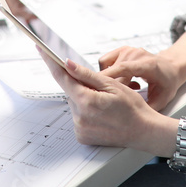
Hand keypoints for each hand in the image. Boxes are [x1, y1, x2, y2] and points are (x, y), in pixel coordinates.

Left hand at [39, 51, 175, 155]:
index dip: (50, 61)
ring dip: (84, 99)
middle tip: (101, 89)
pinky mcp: (82, 136)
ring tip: (106, 105)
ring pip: (75, 104)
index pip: (62, 77)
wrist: (144, 131)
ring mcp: (80, 129)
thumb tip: (68, 64)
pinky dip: (86, 112)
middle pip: (70, 91)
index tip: (41, 49)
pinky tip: (102, 114)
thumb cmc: (133, 108)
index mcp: (86, 101)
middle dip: (80, 85)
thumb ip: (87, 75)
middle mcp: (79, 117)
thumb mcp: (112, 85)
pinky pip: (79, 117)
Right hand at [98, 46, 185, 110]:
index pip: (123, 69)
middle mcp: (135, 54)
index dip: (109, 78)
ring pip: (106, 66)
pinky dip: (108, 72)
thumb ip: (148, 108)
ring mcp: (128, 50)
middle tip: (114, 99)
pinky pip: (105, 61)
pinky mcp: (121, 50)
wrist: (170, 67)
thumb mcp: (162, 99)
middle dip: (108, 86)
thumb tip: (134, 120)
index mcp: (147, 65)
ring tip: (122, 88)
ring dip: (108, 79)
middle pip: (112, 69)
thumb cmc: (167, 82)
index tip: (98, 90)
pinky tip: (119, 80)